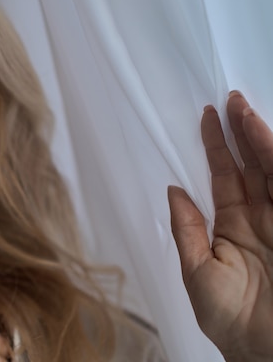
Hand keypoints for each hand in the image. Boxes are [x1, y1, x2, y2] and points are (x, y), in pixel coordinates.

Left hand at [169, 91, 272, 360]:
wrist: (265, 350)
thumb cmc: (232, 321)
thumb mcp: (197, 272)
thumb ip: (186, 229)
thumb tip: (173, 191)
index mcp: (233, 227)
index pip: (224, 177)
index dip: (216, 147)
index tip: (206, 118)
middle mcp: (261, 219)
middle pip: (250, 166)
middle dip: (240, 132)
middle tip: (229, 101)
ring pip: (271, 169)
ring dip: (258, 137)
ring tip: (243, 108)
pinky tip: (265, 137)